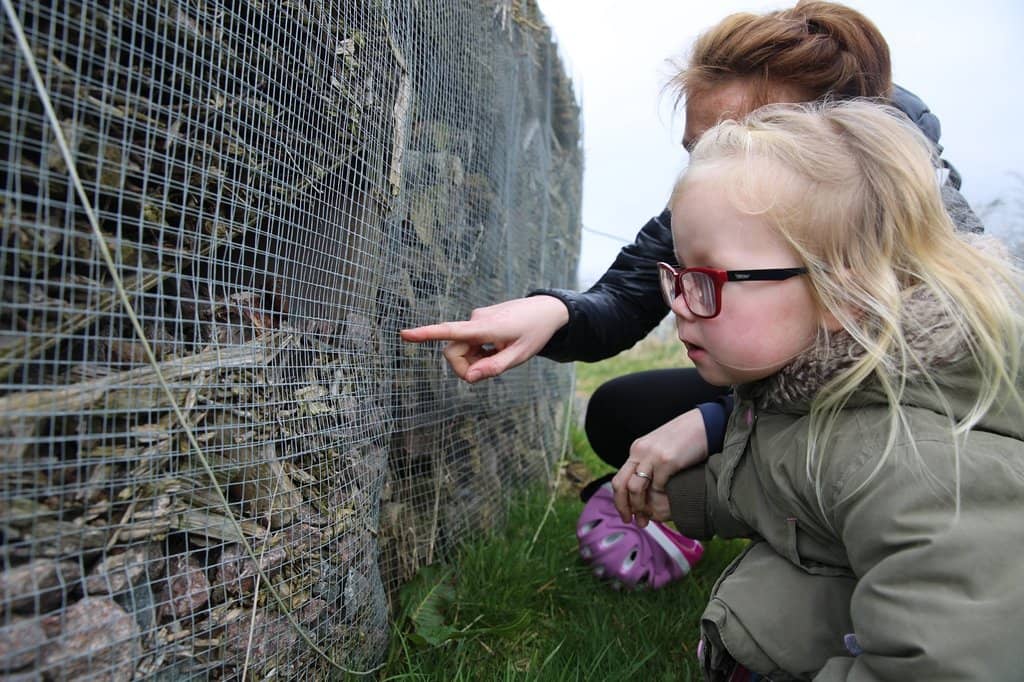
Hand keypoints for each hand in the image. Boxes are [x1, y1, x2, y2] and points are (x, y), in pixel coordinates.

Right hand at [399, 295, 568, 382]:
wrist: (547, 309)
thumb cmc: (535, 333)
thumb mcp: (519, 356)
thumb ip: (494, 368)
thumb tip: (468, 378)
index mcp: (485, 328)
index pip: (450, 332)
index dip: (426, 335)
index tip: (404, 334)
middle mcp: (476, 320)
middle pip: (453, 351)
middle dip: (463, 366)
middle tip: (488, 371)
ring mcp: (477, 318)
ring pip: (462, 347)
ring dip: (474, 358)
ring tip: (499, 354)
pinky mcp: (479, 319)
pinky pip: (470, 341)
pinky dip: (479, 350)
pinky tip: (498, 347)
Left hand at [612, 408, 708, 526]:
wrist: (704, 423)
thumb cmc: (686, 439)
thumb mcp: (661, 449)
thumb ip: (651, 465)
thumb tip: (647, 491)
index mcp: (637, 449)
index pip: (619, 478)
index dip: (620, 500)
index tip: (628, 515)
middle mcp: (640, 451)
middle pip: (620, 484)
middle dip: (623, 506)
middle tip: (631, 520)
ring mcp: (653, 456)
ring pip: (635, 488)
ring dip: (639, 506)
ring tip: (647, 516)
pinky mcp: (668, 460)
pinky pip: (658, 486)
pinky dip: (660, 497)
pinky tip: (667, 500)